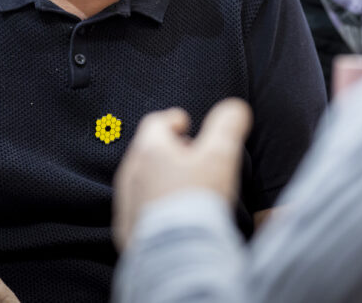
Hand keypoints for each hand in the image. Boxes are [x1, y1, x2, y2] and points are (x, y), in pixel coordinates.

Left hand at [113, 98, 252, 250]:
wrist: (176, 254)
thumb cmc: (198, 199)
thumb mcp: (220, 155)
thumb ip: (228, 125)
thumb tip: (235, 107)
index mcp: (149, 149)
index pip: (155, 122)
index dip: (173, 119)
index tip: (185, 124)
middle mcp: (130, 172)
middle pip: (146, 150)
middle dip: (167, 149)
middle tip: (190, 156)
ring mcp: (126, 203)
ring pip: (141, 180)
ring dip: (159, 177)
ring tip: (183, 186)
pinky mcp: (127, 230)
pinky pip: (138, 209)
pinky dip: (153, 205)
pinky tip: (172, 215)